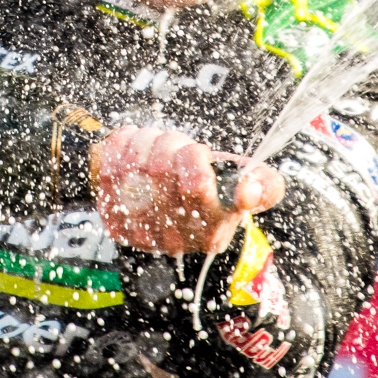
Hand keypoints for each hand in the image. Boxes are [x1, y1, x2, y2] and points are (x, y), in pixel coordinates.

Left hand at [94, 126, 282, 255]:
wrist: (175, 219)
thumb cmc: (216, 196)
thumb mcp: (249, 190)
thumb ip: (266, 187)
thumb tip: (249, 188)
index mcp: (212, 230)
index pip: (198, 191)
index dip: (196, 168)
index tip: (199, 157)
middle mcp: (174, 236)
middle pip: (161, 167)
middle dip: (171, 143)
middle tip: (178, 145)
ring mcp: (140, 230)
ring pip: (133, 163)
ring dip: (147, 141)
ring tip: (157, 145)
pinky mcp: (115, 221)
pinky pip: (111, 166)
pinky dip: (122, 146)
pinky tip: (135, 148)